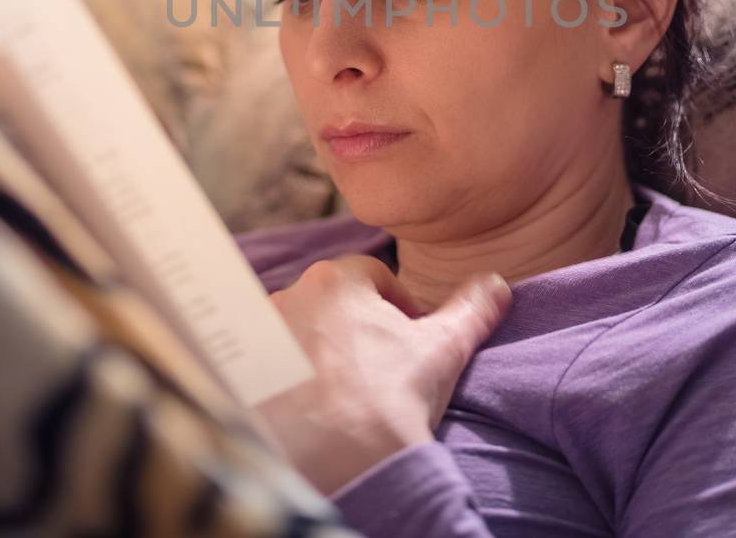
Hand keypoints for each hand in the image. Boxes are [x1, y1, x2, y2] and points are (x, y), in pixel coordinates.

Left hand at [251, 255, 511, 496]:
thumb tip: (497, 283)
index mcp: (337, 279)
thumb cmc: (392, 397)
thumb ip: (472, 308)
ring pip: (295, 333)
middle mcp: (288, 295)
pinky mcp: (237, 374)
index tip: (408, 337)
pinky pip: (263, 368)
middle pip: (330, 302)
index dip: (396, 304)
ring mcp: (255, 336)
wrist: (340, 460)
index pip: (371, 275)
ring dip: (315, 352)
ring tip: (341, 393)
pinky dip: (283, 381)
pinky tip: (308, 408)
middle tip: (377, 368)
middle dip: (353, 328)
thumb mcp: (445, 347)